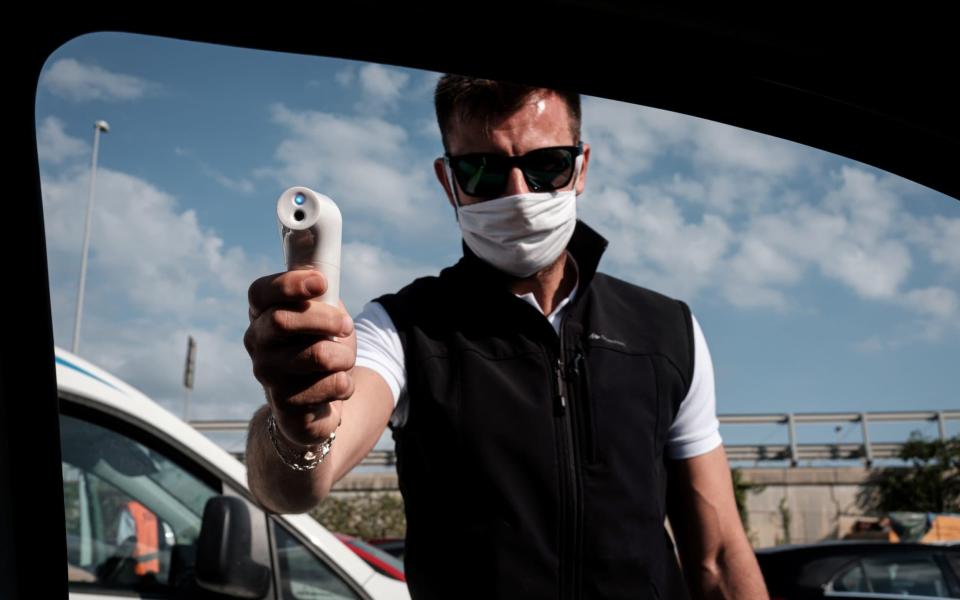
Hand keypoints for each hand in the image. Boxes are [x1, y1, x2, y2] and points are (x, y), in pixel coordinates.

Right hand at [244, 269, 355, 447]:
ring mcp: (267, 374)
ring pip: (316, 355)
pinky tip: (339, 385)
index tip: (321, 282)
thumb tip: (323, 277)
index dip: (289, 284)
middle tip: (347, 326)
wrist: (318, 403)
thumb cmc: (321, 348)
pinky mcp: (284, 404)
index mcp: (262, 314)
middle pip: (283, 320)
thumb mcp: (325, 316)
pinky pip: (329, 386)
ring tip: (345, 361)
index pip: (260, 292)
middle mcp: (257, 342)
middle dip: (326, 319)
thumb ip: (322, 296)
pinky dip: (345, 383)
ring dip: (344, 356)